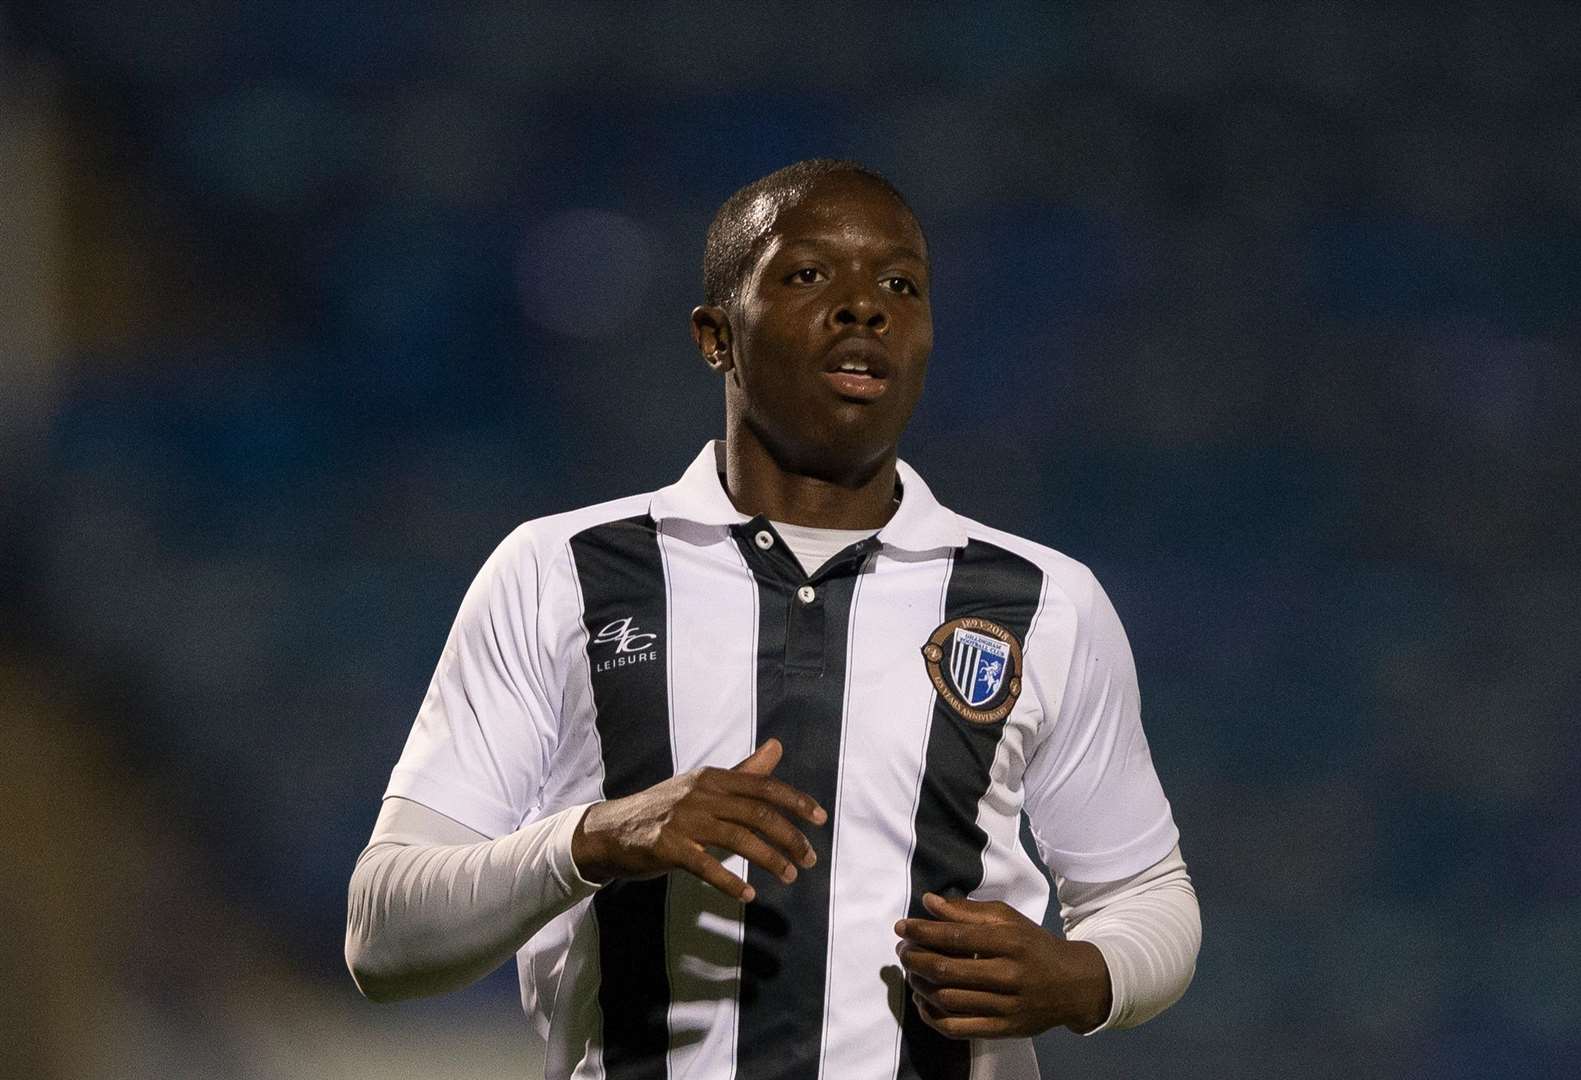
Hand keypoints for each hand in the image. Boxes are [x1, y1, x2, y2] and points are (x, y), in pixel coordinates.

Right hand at [571, 738, 826, 901]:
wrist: (610, 831)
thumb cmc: (664, 810)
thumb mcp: (703, 787)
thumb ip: (744, 772)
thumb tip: (778, 747)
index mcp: (712, 778)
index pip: (764, 786)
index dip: (796, 801)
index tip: (821, 820)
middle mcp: (701, 793)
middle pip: (758, 813)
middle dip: (790, 838)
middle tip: (809, 860)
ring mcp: (683, 820)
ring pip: (739, 839)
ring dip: (770, 860)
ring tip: (789, 877)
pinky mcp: (667, 846)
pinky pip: (706, 865)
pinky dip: (730, 882)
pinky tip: (748, 895)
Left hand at [894, 892, 1111, 1038]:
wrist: (1072, 985)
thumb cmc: (1034, 946)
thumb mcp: (1008, 920)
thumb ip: (967, 911)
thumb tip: (930, 902)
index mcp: (1010, 942)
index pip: (956, 937)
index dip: (922, 931)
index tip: (902, 927)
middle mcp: (1009, 975)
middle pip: (947, 970)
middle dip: (915, 959)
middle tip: (903, 951)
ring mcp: (1007, 1006)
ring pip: (949, 999)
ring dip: (920, 985)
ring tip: (911, 973)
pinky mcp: (1004, 1030)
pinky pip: (958, 1027)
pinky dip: (933, 1017)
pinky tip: (923, 1002)